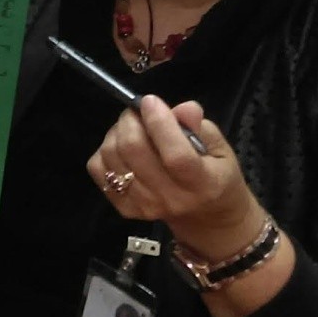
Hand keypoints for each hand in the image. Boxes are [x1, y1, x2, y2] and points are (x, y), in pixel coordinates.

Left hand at [87, 95, 264, 260]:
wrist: (204, 216)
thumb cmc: (215, 174)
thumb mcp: (219, 148)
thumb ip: (199, 126)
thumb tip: (183, 108)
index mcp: (202, 184)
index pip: (176, 155)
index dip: (159, 123)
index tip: (151, 101)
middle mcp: (171, 199)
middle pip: (134, 151)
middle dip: (132, 120)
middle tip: (139, 112)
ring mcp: (144, 206)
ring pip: (112, 155)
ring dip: (117, 132)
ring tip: (132, 128)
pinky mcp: (124, 207)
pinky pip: (98, 168)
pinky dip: (105, 150)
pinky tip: (122, 149)